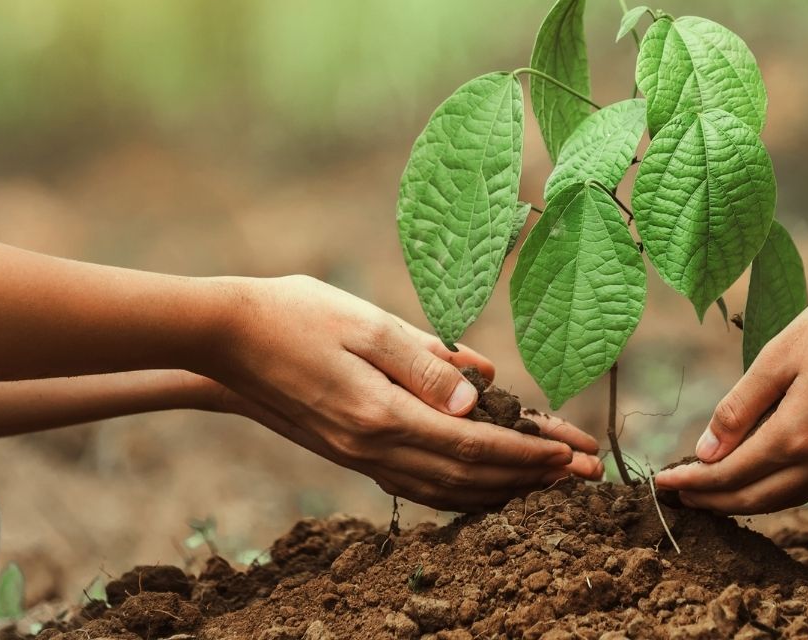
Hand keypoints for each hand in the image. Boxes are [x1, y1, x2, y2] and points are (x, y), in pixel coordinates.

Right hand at [205, 275, 602, 510]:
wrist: (224, 338)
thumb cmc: (296, 314)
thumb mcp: (367, 323)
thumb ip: (426, 362)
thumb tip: (481, 396)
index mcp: (381, 414)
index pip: (473, 447)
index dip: (527, 455)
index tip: (571, 454)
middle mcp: (371, 448)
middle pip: (467, 479)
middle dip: (531, 480)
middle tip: (582, 478)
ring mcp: (357, 456)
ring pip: (444, 492)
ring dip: (501, 491)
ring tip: (547, 485)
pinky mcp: (349, 452)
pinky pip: (416, 486)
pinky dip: (460, 492)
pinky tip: (483, 486)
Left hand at [654, 271, 807, 513]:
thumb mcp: (779, 355)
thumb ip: (739, 408)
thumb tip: (705, 452)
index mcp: (798, 436)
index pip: (731, 474)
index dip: (694, 481)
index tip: (662, 483)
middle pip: (760, 498)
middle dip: (717, 500)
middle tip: (684, 496)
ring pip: (794, 496)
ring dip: (753, 498)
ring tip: (721, 491)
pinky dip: (790, 486)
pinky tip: (776, 474)